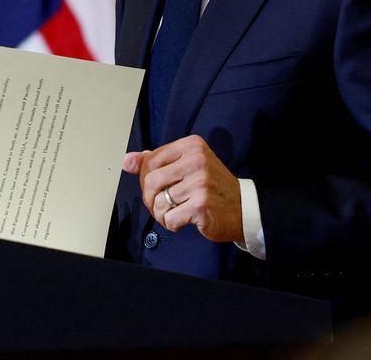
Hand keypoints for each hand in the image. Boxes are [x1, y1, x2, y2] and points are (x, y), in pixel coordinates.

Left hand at [123, 135, 242, 242]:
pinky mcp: (201, 205)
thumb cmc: (211, 186)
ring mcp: (200, 183)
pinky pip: (169, 218)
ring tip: (173, 214)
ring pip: (158, 202)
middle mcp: (196, 161)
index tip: (156, 189)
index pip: (150, 160)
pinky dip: (171, 224)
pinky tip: (182, 221)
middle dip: (150, 199)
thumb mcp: (186, 165)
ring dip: (161, 214)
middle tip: (161, 206)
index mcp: (191, 146)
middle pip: (150, 181)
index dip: (146, 179)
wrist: (244, 208)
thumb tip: (126, 161)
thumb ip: (156, 161)